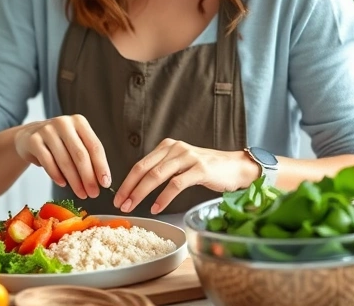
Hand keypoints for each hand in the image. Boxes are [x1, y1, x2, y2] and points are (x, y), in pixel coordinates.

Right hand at [14, 114, 111, 198]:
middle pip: (80, 154)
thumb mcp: (74, 143)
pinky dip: (56, 176)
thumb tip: (101, 180)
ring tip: (81, 193)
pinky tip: (63, 184)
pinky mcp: (33, 140)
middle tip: (93, 193)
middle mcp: (63, 123)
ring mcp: (47, 130)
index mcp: (79, 122)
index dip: (101, 166)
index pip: (94, 146)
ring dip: (74, 181)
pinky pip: (48, 162)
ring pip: (64, 160)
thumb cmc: (58, 143)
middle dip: (88, 177)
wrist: (28, 137)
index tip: (106, 183)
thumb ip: (88, 157)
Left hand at [113, 139, 259, 213]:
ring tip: (132, 207)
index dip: (126, 181)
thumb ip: (163, 169)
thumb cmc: (207, 169)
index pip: (140, 164)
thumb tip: (139, 186)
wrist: (236, 167)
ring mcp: (188, 157)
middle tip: (120, 204)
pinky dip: (163, 198)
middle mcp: (175, 148)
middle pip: (144, 169)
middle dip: (129, 188)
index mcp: (167, 146)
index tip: (117, 197)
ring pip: (157, 176)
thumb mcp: (181, 163)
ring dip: (141, 193)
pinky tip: (156, 208)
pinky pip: (176, 184)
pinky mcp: (200, 169)